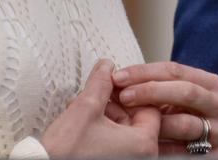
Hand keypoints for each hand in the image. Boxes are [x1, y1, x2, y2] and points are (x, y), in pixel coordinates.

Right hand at [41, 59, 160, 156]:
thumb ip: (100, 83)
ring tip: (82, 109)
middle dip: (113, 103)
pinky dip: (102, 129)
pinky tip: (82, 123)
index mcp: (143, 145)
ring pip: (123, 129)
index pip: (150, 106)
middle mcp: (141, 157)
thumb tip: (106, 67)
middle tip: (95, 95)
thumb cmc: (67, 153)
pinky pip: (116, 142)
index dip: (129, 91)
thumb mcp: (86, 108)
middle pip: (136, 117)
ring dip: (104, 114)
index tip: (112, 85)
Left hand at [112, 61, 217, 155]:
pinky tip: (145, 143)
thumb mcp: (170, 98)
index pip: (175, 70)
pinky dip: (165, 147)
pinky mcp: (216, 154)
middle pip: (185, 92)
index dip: (144, 72)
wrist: (200, 150)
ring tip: (131, 123)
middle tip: (124, 96)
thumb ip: (153, 86)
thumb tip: (115, 78)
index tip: (119, 77)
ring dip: (156, 123)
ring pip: (186, 123)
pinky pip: (187, 150)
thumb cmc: (180, 119)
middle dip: (151, 92)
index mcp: (209, 83)